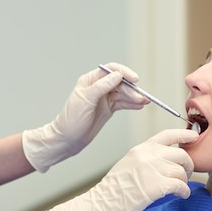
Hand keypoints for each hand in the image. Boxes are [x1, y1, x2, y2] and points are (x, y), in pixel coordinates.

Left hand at [22, 63, 148, 172]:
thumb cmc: (71, 120)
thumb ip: (101, 87)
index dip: (124, 72)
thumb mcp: (85, 101)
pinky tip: (139, 106)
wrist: (67, 140)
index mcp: (90, 81)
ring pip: (123, 94)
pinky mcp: (108, 109)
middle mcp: (98, 87)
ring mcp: (104, 98)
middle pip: (120, 83)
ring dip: (134, 97)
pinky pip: (122, 104)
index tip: (135, 79)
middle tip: (141, 98)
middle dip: (131, 89)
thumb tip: (117, 75)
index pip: (111, 70)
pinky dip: (131, 104)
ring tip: (144, 102)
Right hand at [45, 129, 197, 210]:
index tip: (194, 137)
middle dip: (188, 166)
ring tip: (178, 189)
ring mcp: (152, 169)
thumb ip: (147, 158)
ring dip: (184, 181)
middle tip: (184, 175)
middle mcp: (147, 155)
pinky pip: (180, 186)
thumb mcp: (129, 164)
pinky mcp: (156, 186)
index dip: (184, 135)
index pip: (167, 135)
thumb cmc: (114, 189)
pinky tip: (180, 195)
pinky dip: (184, 192)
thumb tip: (166, 161)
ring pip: (181, 171)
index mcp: (141, 149)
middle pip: (181, 155)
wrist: (101, 204)